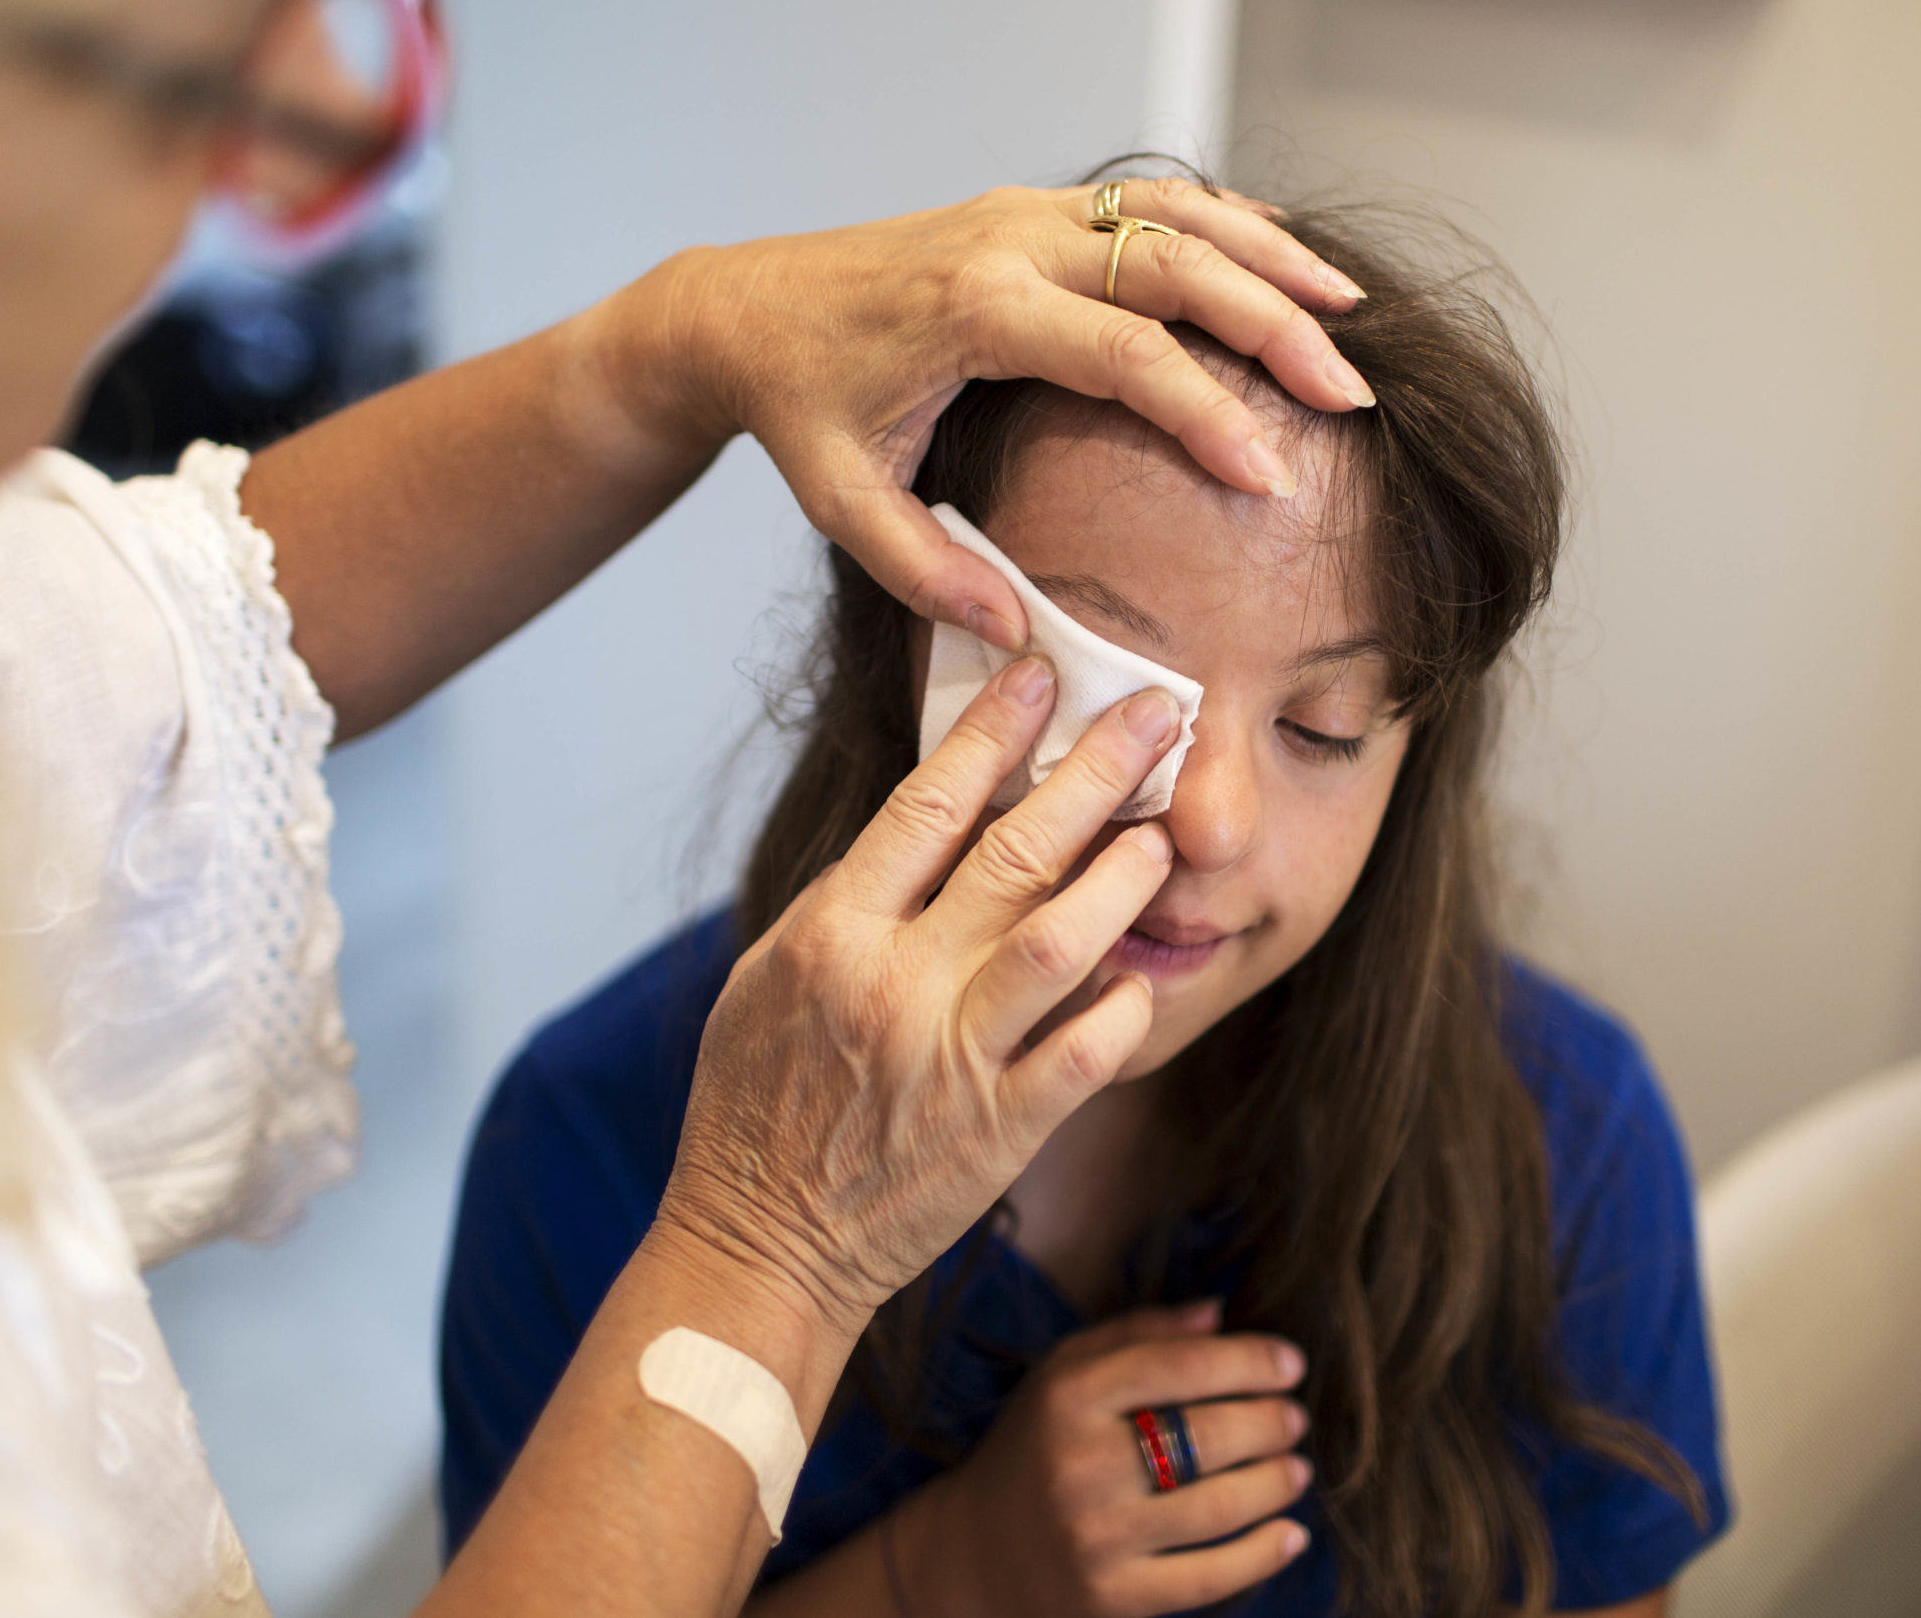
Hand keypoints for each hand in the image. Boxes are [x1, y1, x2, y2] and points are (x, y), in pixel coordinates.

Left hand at [622, 178, 1374, 648]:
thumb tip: (1021, 634)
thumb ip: (928, 572)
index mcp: (974, 310)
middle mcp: (1010, 241)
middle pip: (1175, 265)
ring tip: (1350, 312)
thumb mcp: (843, 503)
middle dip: (1275, 325)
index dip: (1208, 414)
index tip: (1269, 479)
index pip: (1126, 355)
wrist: (742, 309)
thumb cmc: (799, 409)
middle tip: (1350, 393)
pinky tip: (1286, 258)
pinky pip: (1148, 199)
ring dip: (1269, 258)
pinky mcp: (1031, 210)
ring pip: (1175, 211)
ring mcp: (1024, 213)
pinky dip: (1226, 221)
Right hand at [655, 656, 1186, 1339]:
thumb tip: (917, 822)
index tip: (1043, 677)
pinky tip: (1148, 973)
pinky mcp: (998, 1132)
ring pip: (1059, 941)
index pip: (924, 807)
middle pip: (1012, 853)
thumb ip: (842, 900)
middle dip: (1094, 772)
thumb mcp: (766, 978)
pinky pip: (1083, 1055)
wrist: (761, 1242)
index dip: (992, 733)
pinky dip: (1122, 1008)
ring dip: (1122, 877)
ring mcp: (952, 1059)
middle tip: (1159, 713)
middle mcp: (895, 986)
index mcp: (831, 935)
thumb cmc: (756, 1103)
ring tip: (1165, 834)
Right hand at [899, 1303, 1314, 1617]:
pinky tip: (1292, 1534)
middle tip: (1295, 1419)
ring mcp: (1097, 1539)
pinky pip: (1209, 1578)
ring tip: (1296, 1469)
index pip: (1180, 1368)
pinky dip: (1263, 1555)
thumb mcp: (1065, 1373)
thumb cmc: (1037, 1446)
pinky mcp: (1113, 1598)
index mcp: (1067, 1398)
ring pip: (1218, 1507)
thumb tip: (1220, 1315)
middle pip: (1208, 1437)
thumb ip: (1138, 1334)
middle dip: (1270, 1423)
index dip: (1250, 1361)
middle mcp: (1079, 1466)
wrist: (975, 1553)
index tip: (1292, 1363)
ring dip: (1276, 1483)